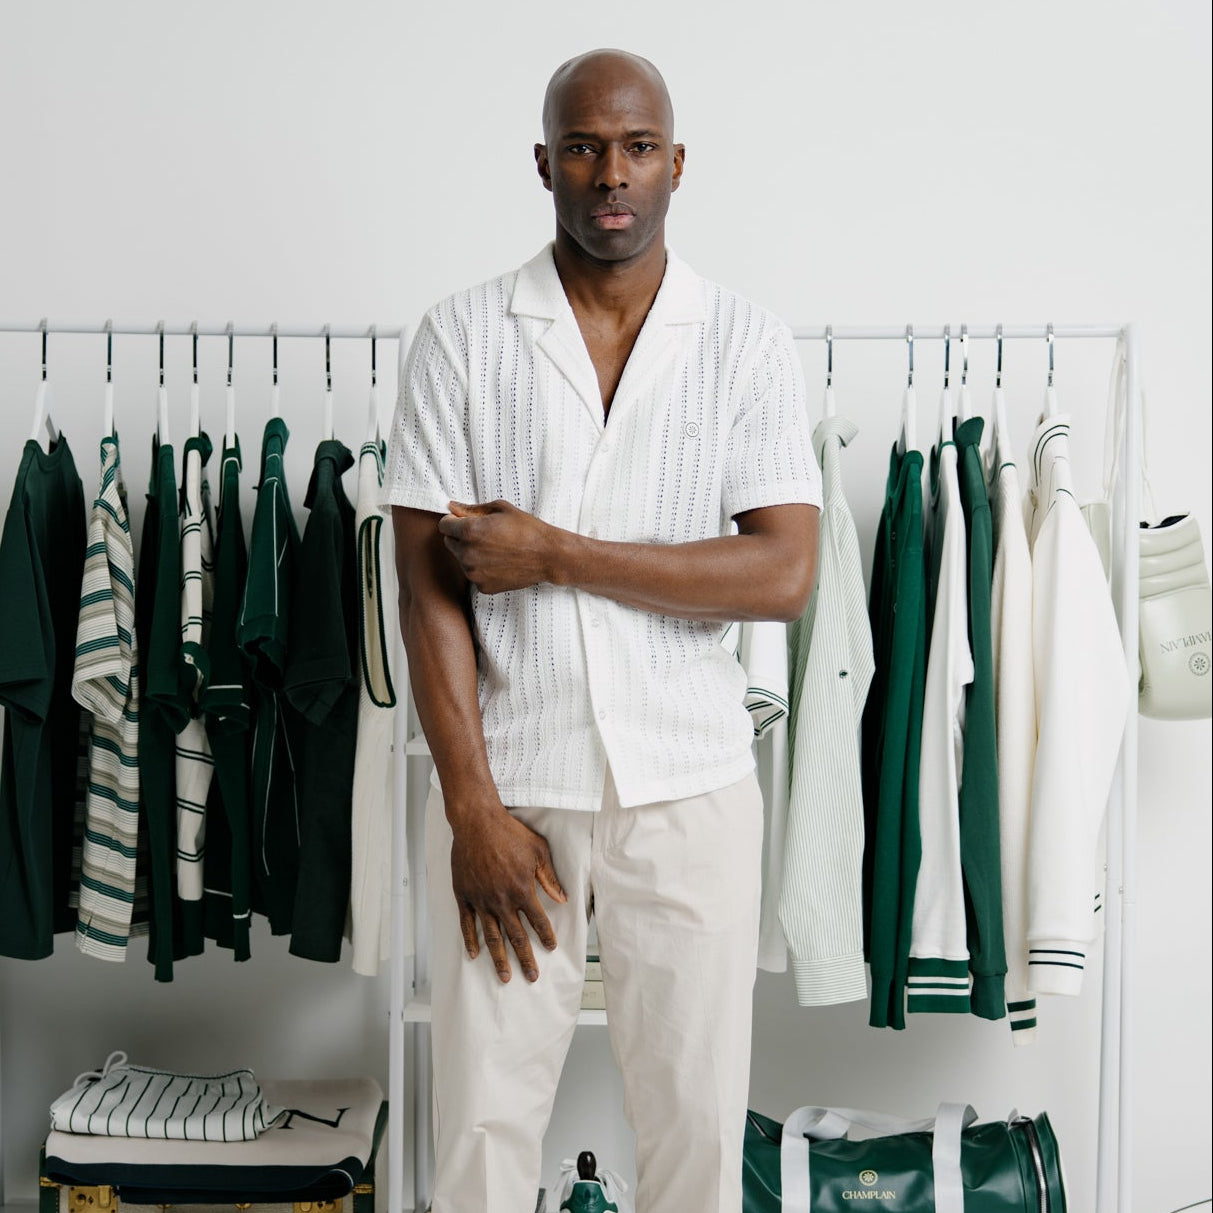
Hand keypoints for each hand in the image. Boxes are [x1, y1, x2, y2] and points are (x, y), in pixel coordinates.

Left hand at [438, 500, 563, 592]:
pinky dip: (482, 569)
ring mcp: (474, 573)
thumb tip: (451, 506)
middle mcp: (467, 553)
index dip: (454, 521)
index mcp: (469, 531)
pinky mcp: (483, 586)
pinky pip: (474, 574)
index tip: (467, 521)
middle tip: (485, 535)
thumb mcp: (499, 509)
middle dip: (460, 537)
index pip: (443, 525)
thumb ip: (471, 508)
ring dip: (471, 553)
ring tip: (495, 549)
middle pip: (449, 543)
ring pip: (461, 559)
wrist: (548, 555)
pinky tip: (499, 563)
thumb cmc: (526, 528)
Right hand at [450, 805, 566, 981]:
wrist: (477, 821)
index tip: (551, 948)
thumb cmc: (510, 833)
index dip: (546, 936)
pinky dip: (470, 940)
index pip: (538, 921)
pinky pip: (467, 924)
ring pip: (492, 936)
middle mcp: (502, 900)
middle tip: (532, 977)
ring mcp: (481, 899)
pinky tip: (474, 955)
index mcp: (522, 889)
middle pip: (516, 936)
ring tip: (505, 977)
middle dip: (526, 959)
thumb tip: (563, 899)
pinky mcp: (464, 895)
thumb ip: (549, 878)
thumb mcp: (538, 851)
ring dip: (500, 959)